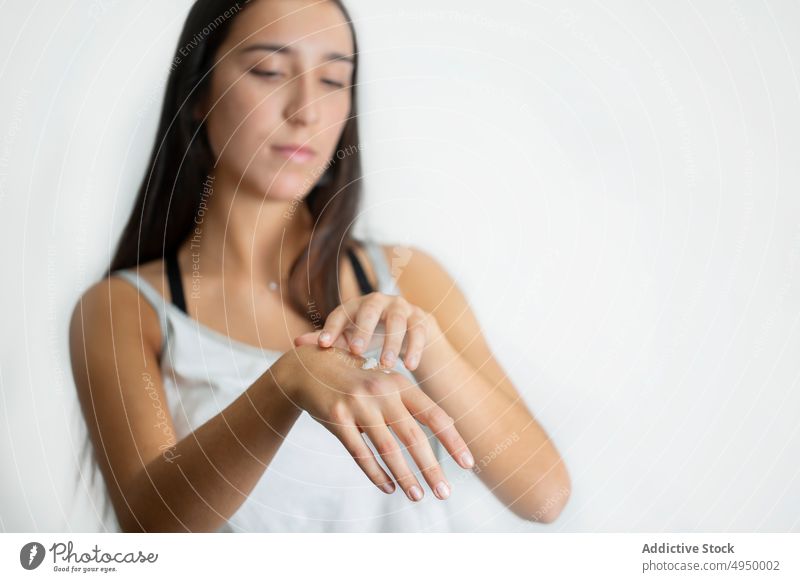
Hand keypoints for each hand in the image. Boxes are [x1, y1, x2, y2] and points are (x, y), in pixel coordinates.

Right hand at [273, 344, 474, 500]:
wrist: (309, 368)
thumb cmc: (356, 381)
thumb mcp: (386, 383)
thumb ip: (411, 404)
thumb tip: (449, 427)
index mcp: (399, 383)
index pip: (435, 415)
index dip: (453, 441)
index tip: (468, 464)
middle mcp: (381, 392)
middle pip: (413, 436)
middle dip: (431, 468)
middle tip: (445, 493)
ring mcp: (358, 405)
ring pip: (387, 448)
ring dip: (405, 476)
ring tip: (418, 496)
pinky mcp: (337, 419)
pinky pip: (360, 453)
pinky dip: (376, 474)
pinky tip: (389, 488)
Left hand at [293, 292, 442, 370]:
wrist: (407, 329)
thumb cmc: (370, 334)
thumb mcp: (349, 337)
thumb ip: (329, 339)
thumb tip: (296, 343)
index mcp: (356, 305)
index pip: (341, 313)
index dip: (332, 328)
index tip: (323, 345)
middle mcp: (378, 301)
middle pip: (370, 310)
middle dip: (362, 329)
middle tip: (356, 351)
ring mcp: (401, 307)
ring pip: (397, 321)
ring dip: (391, 343)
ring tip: (385, 365)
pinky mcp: (420, 318)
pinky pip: (418, 332)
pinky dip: (414, 349)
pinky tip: (409, 366)